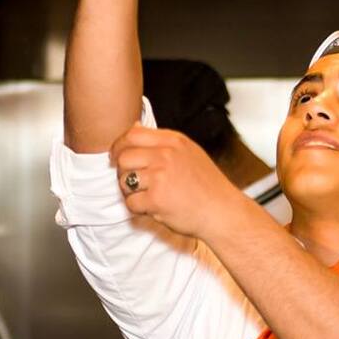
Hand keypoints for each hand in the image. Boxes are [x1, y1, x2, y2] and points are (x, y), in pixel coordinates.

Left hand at [109, 124, 244, 242]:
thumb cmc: (207, 185)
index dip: (119, 146)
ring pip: (124, 181)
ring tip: (147, 196)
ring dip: (131, 192)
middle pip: (124, 158)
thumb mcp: (189, 152)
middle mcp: (166, 155)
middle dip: (123, 172)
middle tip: (133, 182)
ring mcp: (160, 177)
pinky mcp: (156, 199)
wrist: (222, 212)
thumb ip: (161, 141)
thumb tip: (133, 127)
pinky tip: (154, 207)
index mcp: (174, 141)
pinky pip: (131, 203)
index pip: (132, 135)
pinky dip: (139, 208)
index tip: (116, 157)